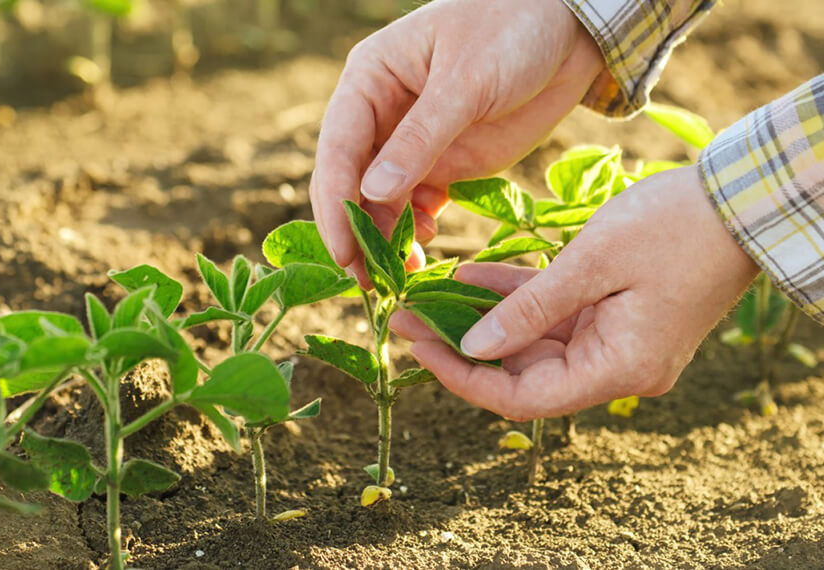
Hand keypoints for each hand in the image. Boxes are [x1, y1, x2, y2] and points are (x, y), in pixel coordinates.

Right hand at [310, 0, 603, 282]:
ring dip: (385, 240)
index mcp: (370, 80)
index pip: (338, 148)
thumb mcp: (467, 81)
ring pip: (381, 202)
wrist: (574, 31)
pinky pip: (415, 208)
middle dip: (356, 231)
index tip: (345, 250)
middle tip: (367, 281)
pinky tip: (425, 250)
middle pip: (351, 182)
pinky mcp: (443, 165)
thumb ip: (421, 138)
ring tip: (401, 276)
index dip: (336, 203)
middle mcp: (380, 116)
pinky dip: (415, 233)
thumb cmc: (513, 29)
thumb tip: (373, 192)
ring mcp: (411, 144)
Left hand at [390, 166, 759, 419]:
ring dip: (482, 319)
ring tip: (424, 296)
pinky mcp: (613, 313)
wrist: (741, 199)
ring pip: (532, 341)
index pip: (524, 398)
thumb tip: (473, 347)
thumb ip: (529, 309)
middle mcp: (616, 366)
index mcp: (619, 368)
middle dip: (462, 344)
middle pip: (523, 371)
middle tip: (405, 316)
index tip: (417, 349)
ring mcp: (615, 340)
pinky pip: (552, 313)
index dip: (465, 379)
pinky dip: (514, 297)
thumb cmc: (675, 227)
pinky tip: (467, 277)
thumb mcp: (592, 264)